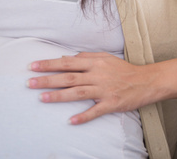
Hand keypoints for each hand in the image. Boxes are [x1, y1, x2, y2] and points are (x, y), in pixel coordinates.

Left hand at [27, 52, 158, 124]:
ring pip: (78, 92)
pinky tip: (71, 121)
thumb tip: (66, 58)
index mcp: (95, 62)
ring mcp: (104, 90)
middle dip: (48, 79)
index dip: (49, 64)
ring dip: (59, 96)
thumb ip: (86, 56)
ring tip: (42, 98)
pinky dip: (83, 116)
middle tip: (30, 82)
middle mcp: (97, 75)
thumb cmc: (124, 70)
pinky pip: (95, 111)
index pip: (67, 62)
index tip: (33, 66)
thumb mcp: (105, 58)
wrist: (146, 81)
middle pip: (69, 77)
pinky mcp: (111, 103)